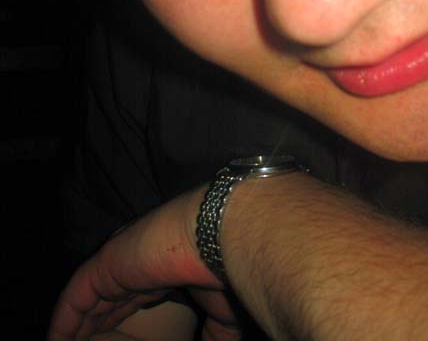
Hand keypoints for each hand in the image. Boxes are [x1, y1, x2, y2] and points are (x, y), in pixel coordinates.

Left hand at [47, 186, 241, 340]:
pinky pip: (75, 297)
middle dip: (99, 322)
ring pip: (90, 299)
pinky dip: (64, 320)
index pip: (137, 295)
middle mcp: (140, 263)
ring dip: (77, 325)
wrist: (216, 235)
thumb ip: (213, 335)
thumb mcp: (223, 314)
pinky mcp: (105, 265)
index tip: (116, 337)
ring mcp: (121, 262)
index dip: (124, 315)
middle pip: (111, 298)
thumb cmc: (225, 271)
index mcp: (165, 270)